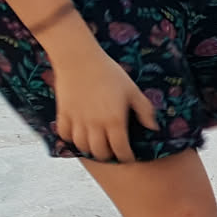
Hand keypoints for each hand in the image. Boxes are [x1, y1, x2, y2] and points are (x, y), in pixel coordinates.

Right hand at [50, 40, 156, 162]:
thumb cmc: (110, 73)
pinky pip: (64, 134)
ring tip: (97, 146)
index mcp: (115, 121)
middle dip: (109, 156)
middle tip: (114, 152)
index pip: (121, 149)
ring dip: (90, 149)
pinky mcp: (63, 113)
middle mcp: (95, 124)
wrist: (79, 59)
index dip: (126, 157)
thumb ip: (145, 111)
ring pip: (82, 146)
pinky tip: (79, 135)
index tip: (129, 157)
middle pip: (100, 152)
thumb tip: (154, 128)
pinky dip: (71, 139)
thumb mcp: (133, 91)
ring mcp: (77, 120)